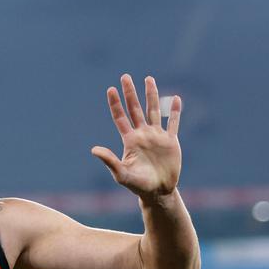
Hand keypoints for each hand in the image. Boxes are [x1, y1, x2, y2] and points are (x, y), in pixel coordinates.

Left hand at [92, 74, 181, 201]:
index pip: (120, 118)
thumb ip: (109, 160)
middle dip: (130, 93)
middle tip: (125, 76)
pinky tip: (175, 99)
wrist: (158, 191)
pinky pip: (173, 123)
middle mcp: (142, 135)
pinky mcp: (171, 141)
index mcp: (130, 141)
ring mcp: (157, 136)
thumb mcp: (121, 173)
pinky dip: (174, 111)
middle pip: (135, 109)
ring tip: (148, 79)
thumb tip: (93, 149)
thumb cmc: (137, 185)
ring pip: (154, 110)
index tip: (110, 89)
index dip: (115, 104)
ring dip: (151, 95)